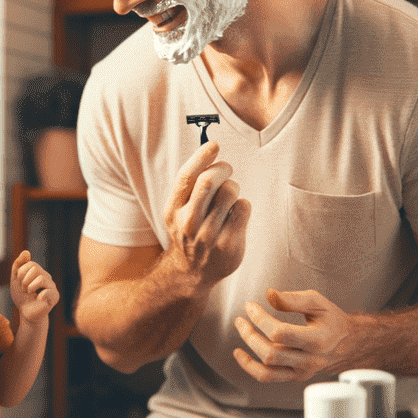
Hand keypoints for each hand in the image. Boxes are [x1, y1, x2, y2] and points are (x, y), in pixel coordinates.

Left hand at [10, 250, 59, 323]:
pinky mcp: (55, 297)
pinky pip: (47, 291)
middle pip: (35, 268)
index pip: (30, 264)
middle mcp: (47, 277)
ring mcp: (52, 286)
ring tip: (29, 294)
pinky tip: (37, 299)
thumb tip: (26, 252)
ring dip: (30, 287)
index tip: (20, 284)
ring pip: (41, 278)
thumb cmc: (22, 297)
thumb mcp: (15, 280)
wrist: (26, 314)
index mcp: (39, 272)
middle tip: (24, 290)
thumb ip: (18, 265)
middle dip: (24, 280)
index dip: (21, 273)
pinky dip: (39, 296)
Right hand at [163, 141, 250, 289]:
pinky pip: (244, 207)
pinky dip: (242, 205)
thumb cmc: (190, 231)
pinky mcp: (229, 244)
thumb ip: (189, 186)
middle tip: (227, 169)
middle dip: (222, 168)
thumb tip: (210, 150)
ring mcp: (209, 235)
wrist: (191, 272)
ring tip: (229, 197)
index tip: (214, 145)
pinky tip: (235, 214)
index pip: (186, 177)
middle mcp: (188, 223)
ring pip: (229, 192)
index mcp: (173, 210)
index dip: (201, 156)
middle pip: (208, 181)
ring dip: (233, 187)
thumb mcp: (178, 210)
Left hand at [233, 288, 350, 381]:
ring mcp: (303, 372)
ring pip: (267, 369)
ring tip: (241, 329)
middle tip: (241, 318)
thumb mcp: (317, 302)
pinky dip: (250, 367)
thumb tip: (269, 295)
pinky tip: (239, 354)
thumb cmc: (331, 319)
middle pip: (270, 352)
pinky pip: (268, 377)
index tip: (250, 306)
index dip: (260, 319)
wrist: (347, 342)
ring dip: (248, 349)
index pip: (280, 333)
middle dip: (249, 334)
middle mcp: (311, 360)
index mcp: (318, 339)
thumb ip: (293, 298)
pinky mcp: (295, 377)